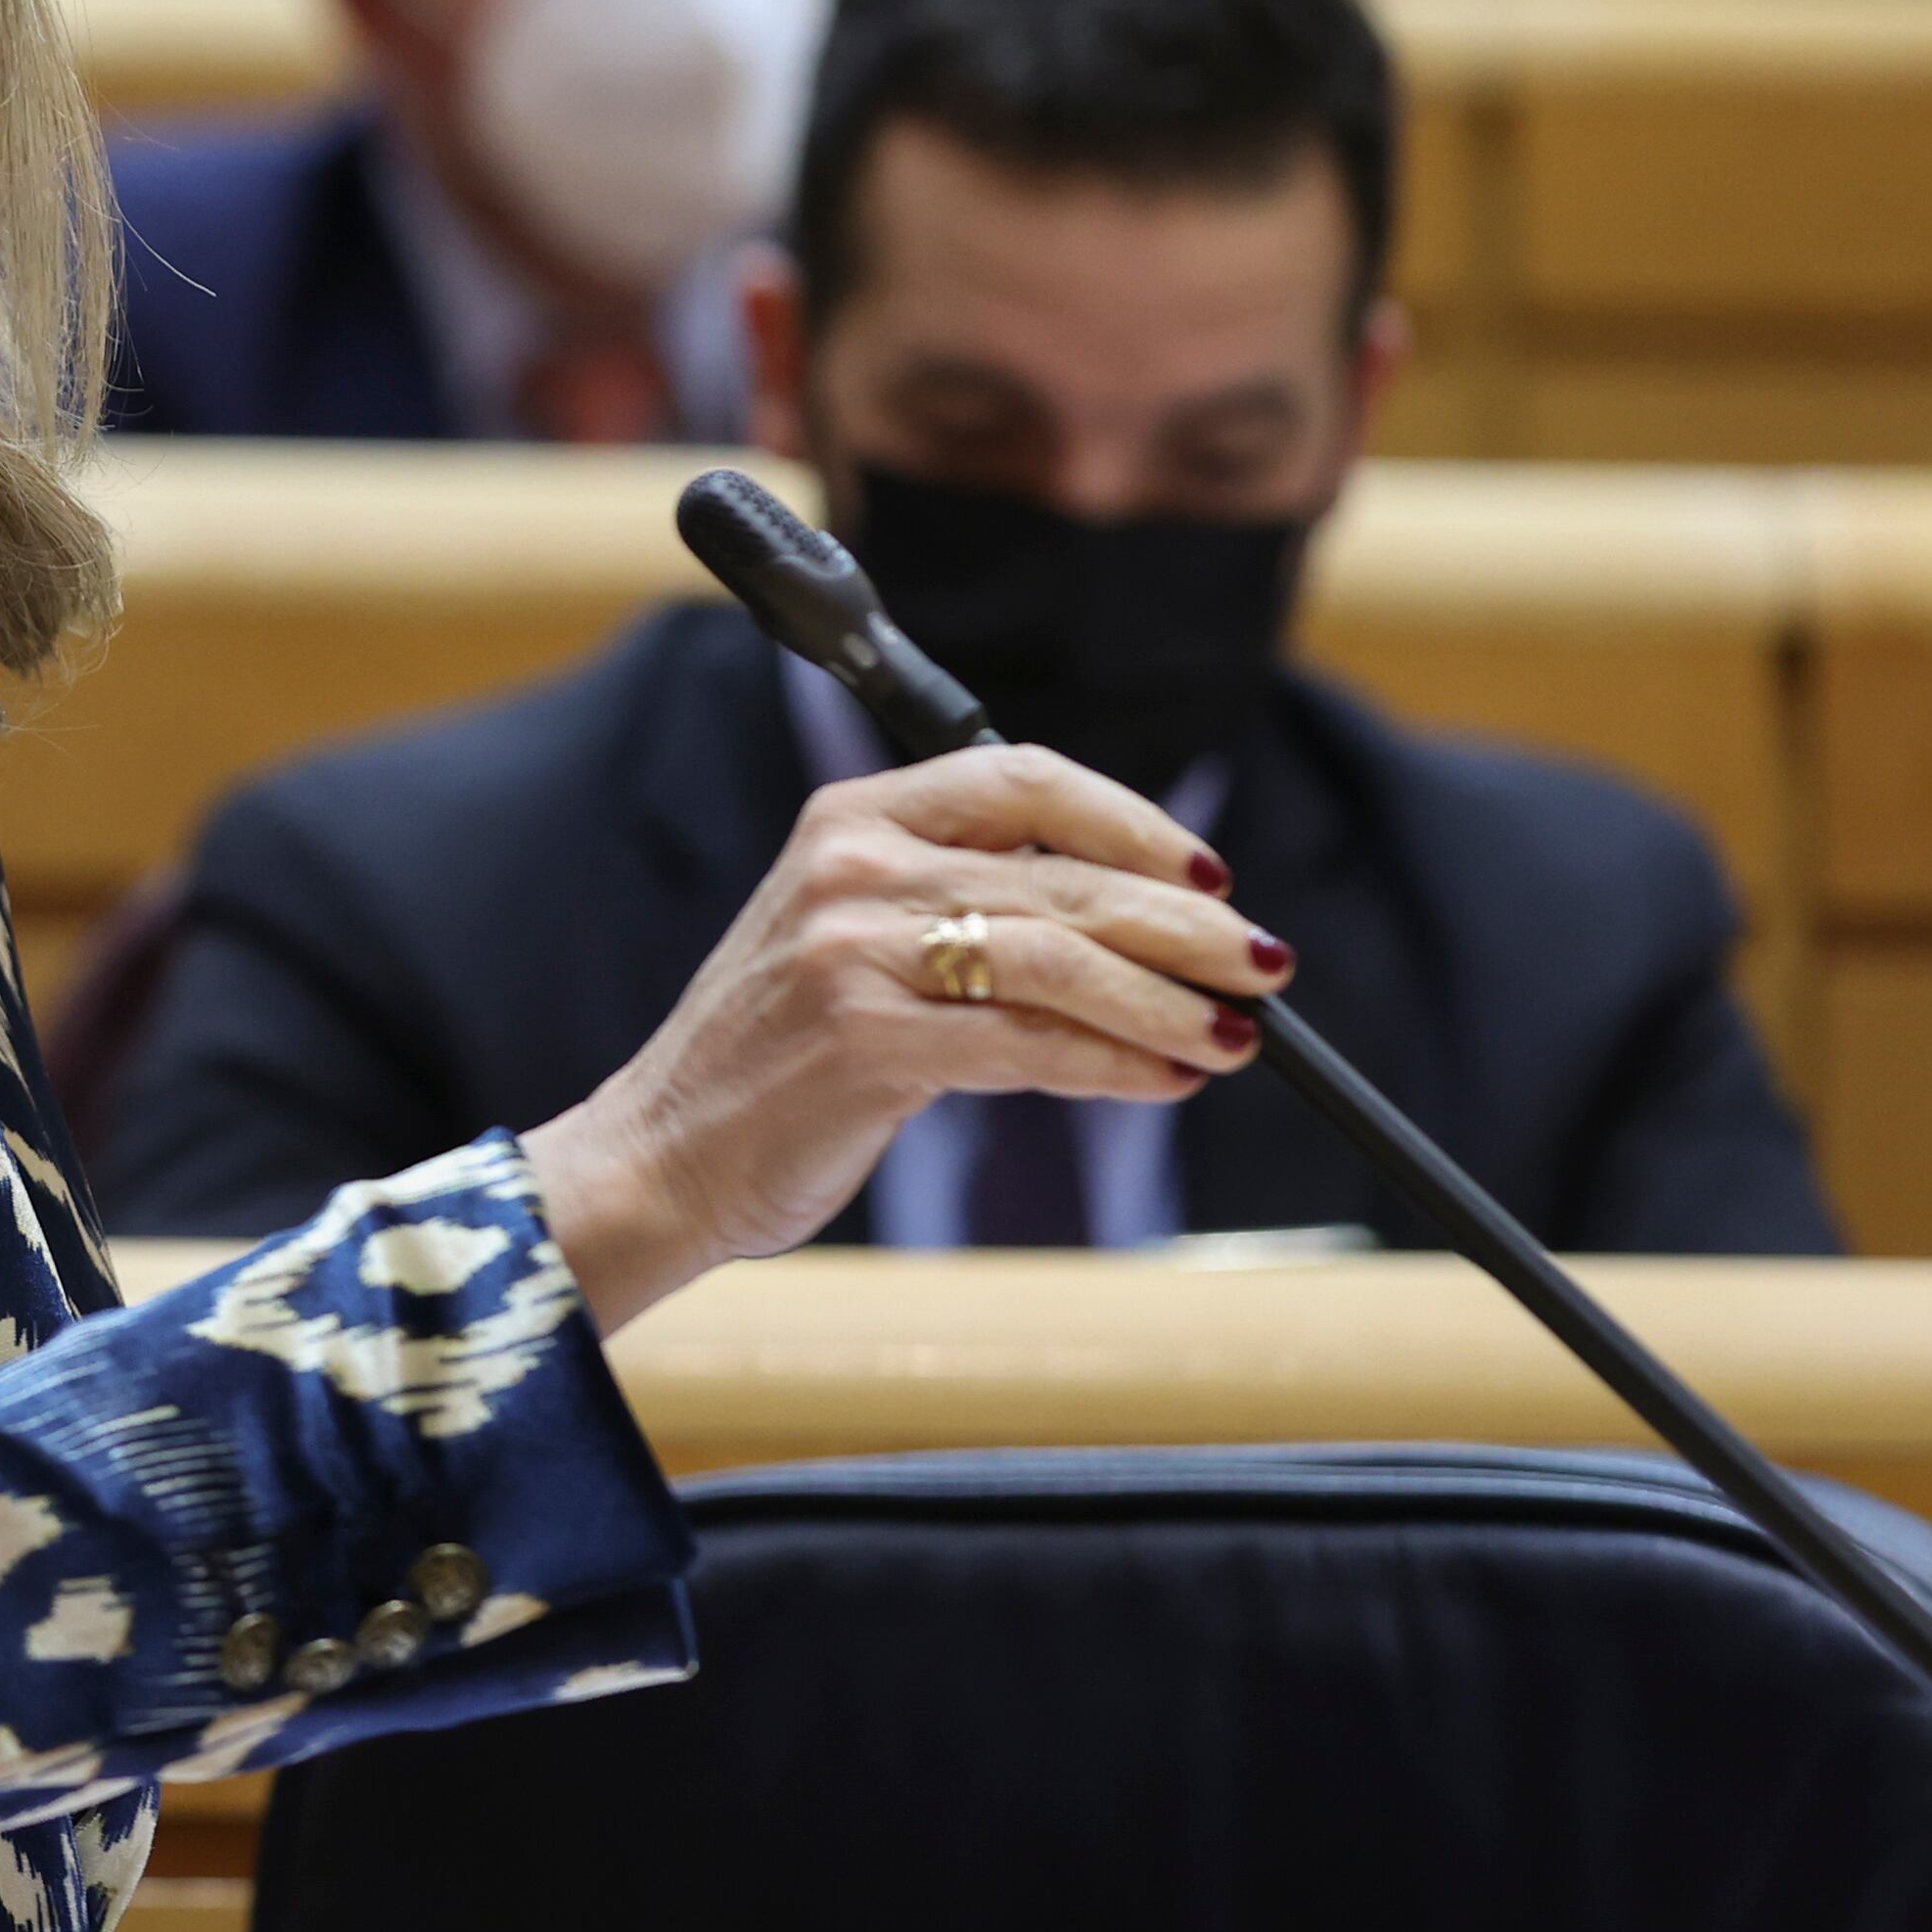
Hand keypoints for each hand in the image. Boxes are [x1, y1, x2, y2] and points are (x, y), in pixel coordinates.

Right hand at [525, 745, 1293, 1332]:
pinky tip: (1166, 1078)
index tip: (1211, 873)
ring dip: (1170, 1003)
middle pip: (1064, 876)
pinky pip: (1030, 1044)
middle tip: (1267, 964)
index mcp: (850, 819)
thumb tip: (1147, 924)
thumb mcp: (854, 940)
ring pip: (1061, 959)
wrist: (664, 1153)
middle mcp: (851, 867)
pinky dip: (1116, 1063)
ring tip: (1237, 1037)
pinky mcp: (865, 1040)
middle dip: (1186, 925)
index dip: (1133, 822)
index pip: (1022, 778)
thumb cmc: (779, 1056)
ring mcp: (851, 951)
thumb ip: (964, 904)